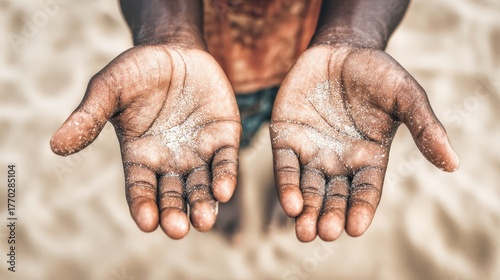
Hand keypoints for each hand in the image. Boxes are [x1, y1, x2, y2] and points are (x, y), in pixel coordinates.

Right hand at [51, 45, 240, 238]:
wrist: (174, 49)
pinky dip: (225, 177)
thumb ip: (88, 117)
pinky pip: (225, 161)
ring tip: (203, 220)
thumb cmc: (137, 71)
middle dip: (175, 214)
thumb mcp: (109, 89)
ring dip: (203, 205)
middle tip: (178, 229)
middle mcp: (170, 160)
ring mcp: (198, 151)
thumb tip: (56, 145)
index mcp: (140, 156)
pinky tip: (224, 191)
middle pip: (172, 196)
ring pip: (201, 186)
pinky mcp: (223, 137)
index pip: (140, 189)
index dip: (143, 206)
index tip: (148, 223)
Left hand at [270, 45, 458, 241]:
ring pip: (308, 188)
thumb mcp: (405, 95)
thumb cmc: (377, 73)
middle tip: (325, 232)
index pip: (365, 191)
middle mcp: (338, 161)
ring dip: (305, 211)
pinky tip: (290, 203)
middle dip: (329, 216)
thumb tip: (453, 162)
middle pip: (334, 196)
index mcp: (368, 157)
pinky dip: (287, 185)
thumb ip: (424, 126)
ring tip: (304, 231)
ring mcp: (311, 151)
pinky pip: (286, 165)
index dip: (360, 210)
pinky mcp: (287, 138)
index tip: (354, 229)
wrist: (341, 49)